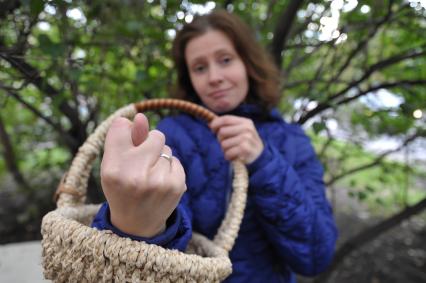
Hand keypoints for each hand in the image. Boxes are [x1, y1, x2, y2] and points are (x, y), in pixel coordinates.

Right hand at [100, 113, 185, 236]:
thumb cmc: (122, 187)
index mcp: (113, 168)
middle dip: (150, 145)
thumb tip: (141, 116)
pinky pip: (176, 160)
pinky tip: (160, 183)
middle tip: (141, 163)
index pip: (121, 127)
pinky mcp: (177, 186)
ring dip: (160, 158)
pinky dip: (169, 168)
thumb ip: (125, 138)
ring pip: (167, 149)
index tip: (128, 145)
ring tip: (149, 177)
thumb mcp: (114, 164)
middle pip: (155, 135)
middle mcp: (135, 175)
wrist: (137, 224)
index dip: (127, 132)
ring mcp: (159, 182)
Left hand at [210, 115, 263, 163]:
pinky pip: (228, 152)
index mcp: (245, 122)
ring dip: (225, 150)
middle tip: (227, 143)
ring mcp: (247, 138)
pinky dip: (228, 156)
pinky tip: (234, 156)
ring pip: (224, 144)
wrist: (260, 156)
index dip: (216, 124)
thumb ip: (228, 126)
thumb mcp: (240, 131)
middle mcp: (247, 128)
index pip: (226, 119)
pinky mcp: (246, 149)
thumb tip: (211, 124)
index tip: (212, 129)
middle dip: (220, 139)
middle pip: (222, 131)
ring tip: (232, 150)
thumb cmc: (245, 143)